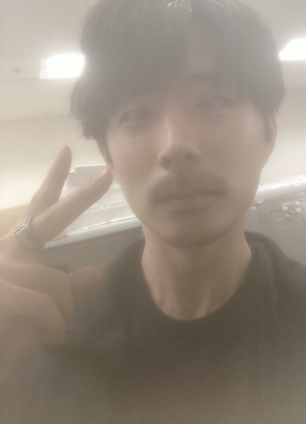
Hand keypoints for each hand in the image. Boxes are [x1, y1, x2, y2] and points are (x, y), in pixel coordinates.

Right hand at [0, 146, 112, 362]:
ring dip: (61, 316)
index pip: (40, 209)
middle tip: (109, 171)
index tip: (65, 153)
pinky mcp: (1, 290)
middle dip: (84, 195)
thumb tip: (96, 270)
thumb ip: (67, 291)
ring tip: (46, 333)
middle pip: (52, 216)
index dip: (53, 181)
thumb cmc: (6, 329)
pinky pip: (47, 306)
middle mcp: (8, 251)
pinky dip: (52, 327)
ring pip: (59, 283)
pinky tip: (42, 337)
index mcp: (17, 251)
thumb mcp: (41, 310)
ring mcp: (2, 268)